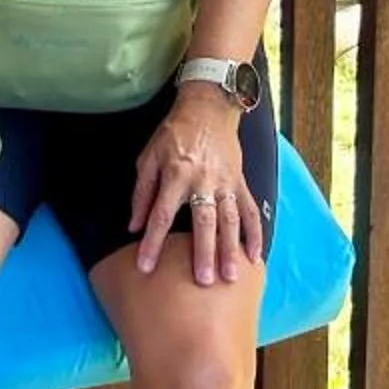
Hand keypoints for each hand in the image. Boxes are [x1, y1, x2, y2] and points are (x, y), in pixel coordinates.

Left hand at [129, 86, 261, 282]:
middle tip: (203, 281)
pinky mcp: (240, 182)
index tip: (145, 267)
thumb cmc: (174, 133)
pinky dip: (254, 233)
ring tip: (232, 276)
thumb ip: (142, 193)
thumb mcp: (149, 157)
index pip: (161, 215)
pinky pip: (250, 210)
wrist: (208, 107)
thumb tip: (133, 226)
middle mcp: (203, 180)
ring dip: (231, 249)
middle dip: (203, 252)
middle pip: (204, 222)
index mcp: (176, 174)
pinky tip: (255, 256)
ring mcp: (225, 182)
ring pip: (230, 220)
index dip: (152, 242)